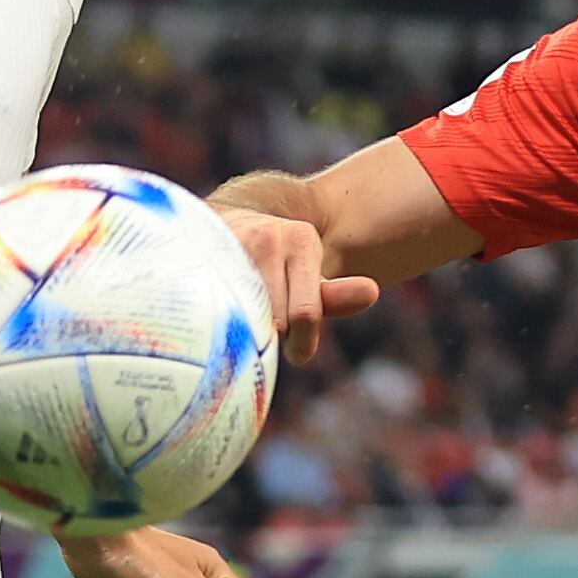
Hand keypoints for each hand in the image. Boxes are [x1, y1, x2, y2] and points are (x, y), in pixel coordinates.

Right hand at [218, 207, 377, 362]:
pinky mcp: (205, 258)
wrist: (232, 223)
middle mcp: (268, 238)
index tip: (298, 354)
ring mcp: (233, 245)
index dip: (302, 343)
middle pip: (276, 320)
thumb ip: (334, 296)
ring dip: (247, 328)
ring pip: (246, 317)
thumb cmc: (279, 264)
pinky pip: (215, 308)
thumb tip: (371, 291)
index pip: (305, 314)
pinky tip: (221, 311)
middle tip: (271, 328)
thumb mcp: (309, 277)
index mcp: (302, 241)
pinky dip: (220, 319)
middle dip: (275, 335)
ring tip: (246, 314)